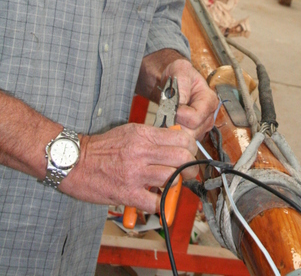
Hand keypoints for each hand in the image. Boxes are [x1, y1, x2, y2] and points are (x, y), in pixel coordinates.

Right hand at [61, 122, 197, 211]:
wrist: (74, 161)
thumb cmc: (101, 147)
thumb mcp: (129, 131)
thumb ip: (152, 136)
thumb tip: (175, 140)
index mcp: (143, 134)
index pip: (181, 137)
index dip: (190, 147)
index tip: (189, 153)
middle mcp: (141, 151)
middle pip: (182, 158)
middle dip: (190, 167)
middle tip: (187, 172)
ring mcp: (135, 173)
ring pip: (172, 178)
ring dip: (176, 184)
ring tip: (170, 185)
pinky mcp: (127, 193)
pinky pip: (155, 202)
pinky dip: (160, 204)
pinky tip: (155, 199)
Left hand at [160, 59, 218, 139]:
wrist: (171, 81)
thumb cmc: (177, 74)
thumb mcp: (179, 69)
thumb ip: (182, 82)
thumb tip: (182, 102)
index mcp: (209, 100)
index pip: (195, 118)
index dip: (179, 114)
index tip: (171, 105)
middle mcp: (208, 116)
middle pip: (192, 132)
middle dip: (176, 124)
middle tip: (166, 113)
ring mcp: (201, 126)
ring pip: (187, 138)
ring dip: (174, 129)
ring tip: (167, 116)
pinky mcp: (193, 132)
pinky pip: (183, 140)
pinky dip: (173, 133)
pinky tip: (169, 122)